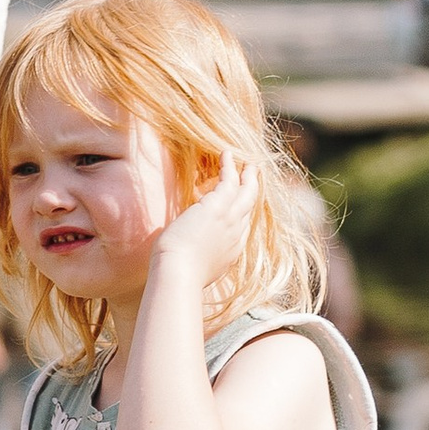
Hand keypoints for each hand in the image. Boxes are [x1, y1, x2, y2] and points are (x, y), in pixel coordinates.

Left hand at [150, 153, 259, 291]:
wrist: (179, 275)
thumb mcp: (192, 267)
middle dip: (252, 191)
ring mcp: (231, 220)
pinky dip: (229, 166)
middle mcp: (236, 235)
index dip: (241, 214)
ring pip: (247, 192)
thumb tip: (183, 255)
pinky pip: (230, 179)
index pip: (241, 228)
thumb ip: (195, 257)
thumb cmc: (176, 275)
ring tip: (245, 161)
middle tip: (252, 176)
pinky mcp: (220, 207)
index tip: (237, 204)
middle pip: (249, 208)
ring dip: (247, 174)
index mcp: (230, 252)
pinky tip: (225, 154)